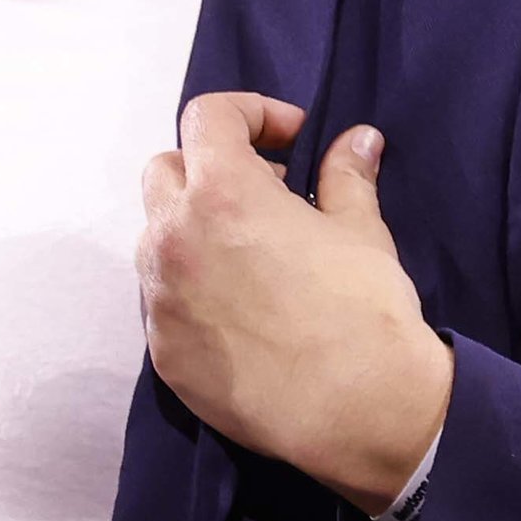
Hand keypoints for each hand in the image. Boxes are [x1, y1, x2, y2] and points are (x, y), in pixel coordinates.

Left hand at [138, 94, 451, 516]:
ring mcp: (158, 298)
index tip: (290, 139)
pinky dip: (194, 288)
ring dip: (195, 230)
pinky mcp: (161, 350)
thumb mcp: (362, 230)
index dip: (250, 113)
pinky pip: (164, 301)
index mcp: (221, 193)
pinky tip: (244, 310)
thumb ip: (346, 176)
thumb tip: (357, 140)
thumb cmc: (364, 308)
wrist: (355, 407)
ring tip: (254, 254)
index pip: (206, 117)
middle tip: (269, 193)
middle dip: (210, 168)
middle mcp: (172, 239)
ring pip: (157, 239)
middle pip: (165, 171)